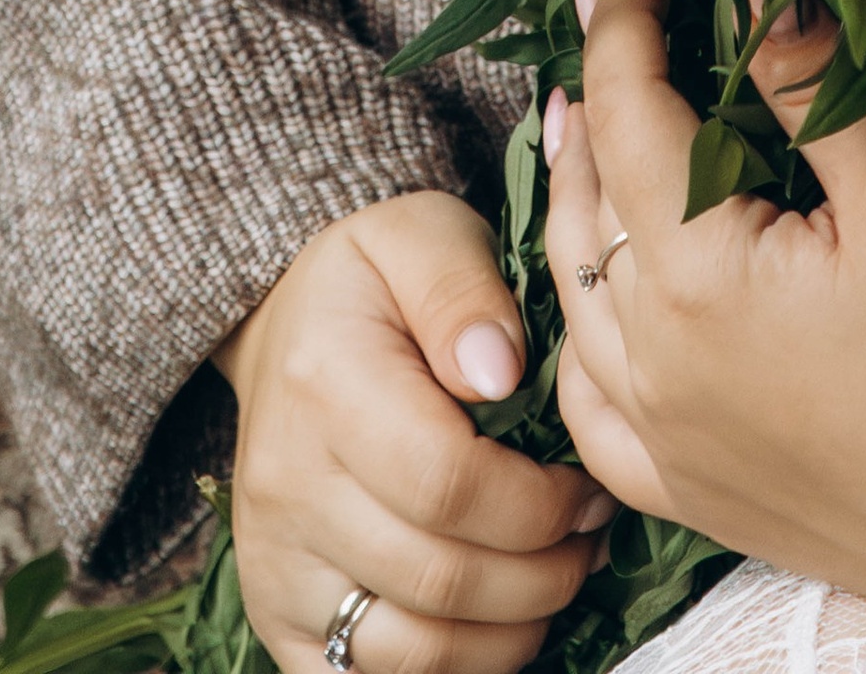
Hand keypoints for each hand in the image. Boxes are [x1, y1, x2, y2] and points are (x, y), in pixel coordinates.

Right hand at [215, 192, 612, 673]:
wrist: (283, 328)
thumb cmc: (375, 279)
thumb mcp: (423, 235)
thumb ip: (463, 292)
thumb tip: (502, 374)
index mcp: (325, 386)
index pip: (449, 485)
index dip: (539, 504)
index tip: (588, 487)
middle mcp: (288, 489)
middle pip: (440, 580)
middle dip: (543, 573)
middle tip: (590, 538)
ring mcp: (276, 565)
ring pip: (409, 651)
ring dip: (508, 633)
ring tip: (556, 579)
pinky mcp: (277, 616)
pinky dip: (448, 670)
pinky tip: (497, 625)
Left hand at [546, 0, 865, 640]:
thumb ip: (815, 78)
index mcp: (694, 273)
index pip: (627, 110)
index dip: (625, 22)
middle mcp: (648, 355)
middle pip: (585, 195)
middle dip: (596, 93)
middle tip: (614, 20)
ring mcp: (653, 430)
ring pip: (571, 290)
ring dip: (571, 197)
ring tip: (581, 126)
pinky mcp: (675, 485)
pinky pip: (583, 398)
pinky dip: (577, 325)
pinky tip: (594, 292)